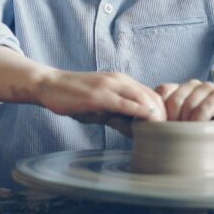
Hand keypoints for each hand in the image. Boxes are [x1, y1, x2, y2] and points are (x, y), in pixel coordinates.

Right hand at [33, 70, 165, 131]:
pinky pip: (125, 104)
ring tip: (158, 131)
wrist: (49, 84)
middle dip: (162, 115)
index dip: (160, 111)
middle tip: (164, 133)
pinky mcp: (99, 96)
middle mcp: (118, 80)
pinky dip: (140, 112)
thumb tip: (134, 130)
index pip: (150, 94)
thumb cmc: (72, 96)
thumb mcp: (99, 105)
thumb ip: (116, 114)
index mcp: (120, 80)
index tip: (162, 128)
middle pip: (152, 96)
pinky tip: (147, 121)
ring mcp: (109, 86)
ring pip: (142, 98)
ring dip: (154, 115)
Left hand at [156, 80, 213, 153]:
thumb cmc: (203, 134)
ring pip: (188, 103)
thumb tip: (131, 122)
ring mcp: (208, 88)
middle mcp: (193, 85)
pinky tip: (202, 130)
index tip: (165, 130)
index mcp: (180, 88)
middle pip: (174, 99)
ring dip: (188, 123)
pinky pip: (203, 108)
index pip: (162, 91)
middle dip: (174, 121)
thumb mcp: (179, 126)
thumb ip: (160, 121)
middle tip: (178, 137)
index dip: (161, 112)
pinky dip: (199, 122)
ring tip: (191, 136)